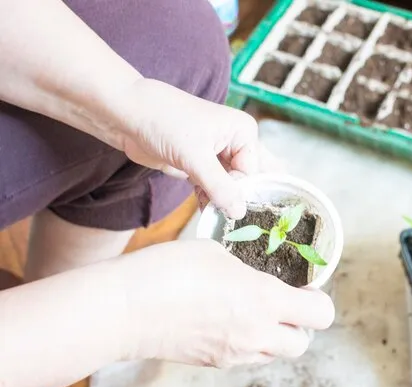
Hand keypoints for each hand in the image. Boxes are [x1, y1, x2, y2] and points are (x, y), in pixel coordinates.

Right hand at [120, 239, 334, 367]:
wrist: (125, 310)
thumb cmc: (169, 271)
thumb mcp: (217, 253)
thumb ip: (248, 269)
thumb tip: (255, 276)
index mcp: (264, 300)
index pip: (321, 314)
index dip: (318, 300)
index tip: (304, 287)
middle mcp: (256, 334)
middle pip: (302, 343)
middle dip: (300, 324)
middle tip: (283, 302)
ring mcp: (235, 354)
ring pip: (275, 354)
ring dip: (275, 335)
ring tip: (253, 311)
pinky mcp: (214, 363)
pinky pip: (247, 357)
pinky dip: (249, 343)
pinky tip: (228, 321)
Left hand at [121, 78, 281, 218]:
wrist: (128, 115)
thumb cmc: (165, 121)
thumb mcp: (195, 156)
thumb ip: (219, 186)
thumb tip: (239, 212)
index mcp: (243, 132)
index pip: (252, 172)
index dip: (239, 191)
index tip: (225, 207)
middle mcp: (234, 142)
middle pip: (243, 180)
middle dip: (232, 198)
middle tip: (221, 215)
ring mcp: (217, 154)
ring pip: (228, 187)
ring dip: (218, 201)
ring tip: (209, 210)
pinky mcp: (199, 164)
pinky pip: (212, 188)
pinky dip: (208, 199)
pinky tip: (202, 205)